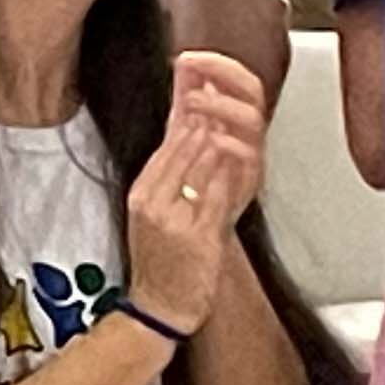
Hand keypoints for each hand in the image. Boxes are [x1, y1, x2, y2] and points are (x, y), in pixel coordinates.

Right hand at [123, 52, 266, 332]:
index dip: (186, 105)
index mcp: (143, 191)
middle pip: (182, 143)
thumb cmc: (163, 260)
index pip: (167, 139)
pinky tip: (241, 154)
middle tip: (221, 84)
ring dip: (220, 134)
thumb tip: (187, 126)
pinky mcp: (194, 234)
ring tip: (234, 112)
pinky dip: (230, 171)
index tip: (200, 78)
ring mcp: (172, 216)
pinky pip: (216, 192)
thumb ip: (173, 170)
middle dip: (204, 111)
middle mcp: (152, 200)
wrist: (159, 306)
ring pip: (200, 163)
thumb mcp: (158, 210)